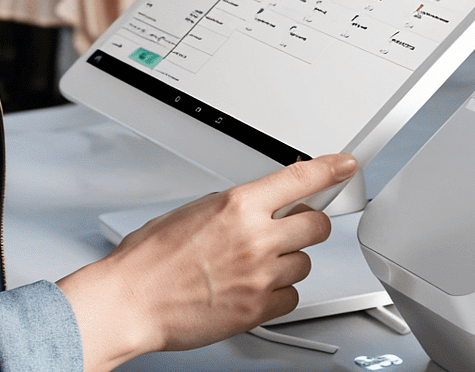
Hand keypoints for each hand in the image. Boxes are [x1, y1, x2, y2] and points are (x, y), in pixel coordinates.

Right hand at [57, 154, 348, 370]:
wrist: (129, 302)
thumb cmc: (148, 261)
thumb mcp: (191, 212)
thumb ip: (233, 208)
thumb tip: (257, 206)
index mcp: (237, 205)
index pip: (301, 179)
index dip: (331, 170)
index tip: (345, 166)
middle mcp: (255, 238)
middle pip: (317, 225)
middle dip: (308, 225)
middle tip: (290, 229)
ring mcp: (261, 275)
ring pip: (305, 263)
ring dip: (286, 263)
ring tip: (251, 267)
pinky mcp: (259, 308)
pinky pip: (291, 296)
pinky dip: (277, 294)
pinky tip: (251, 290)